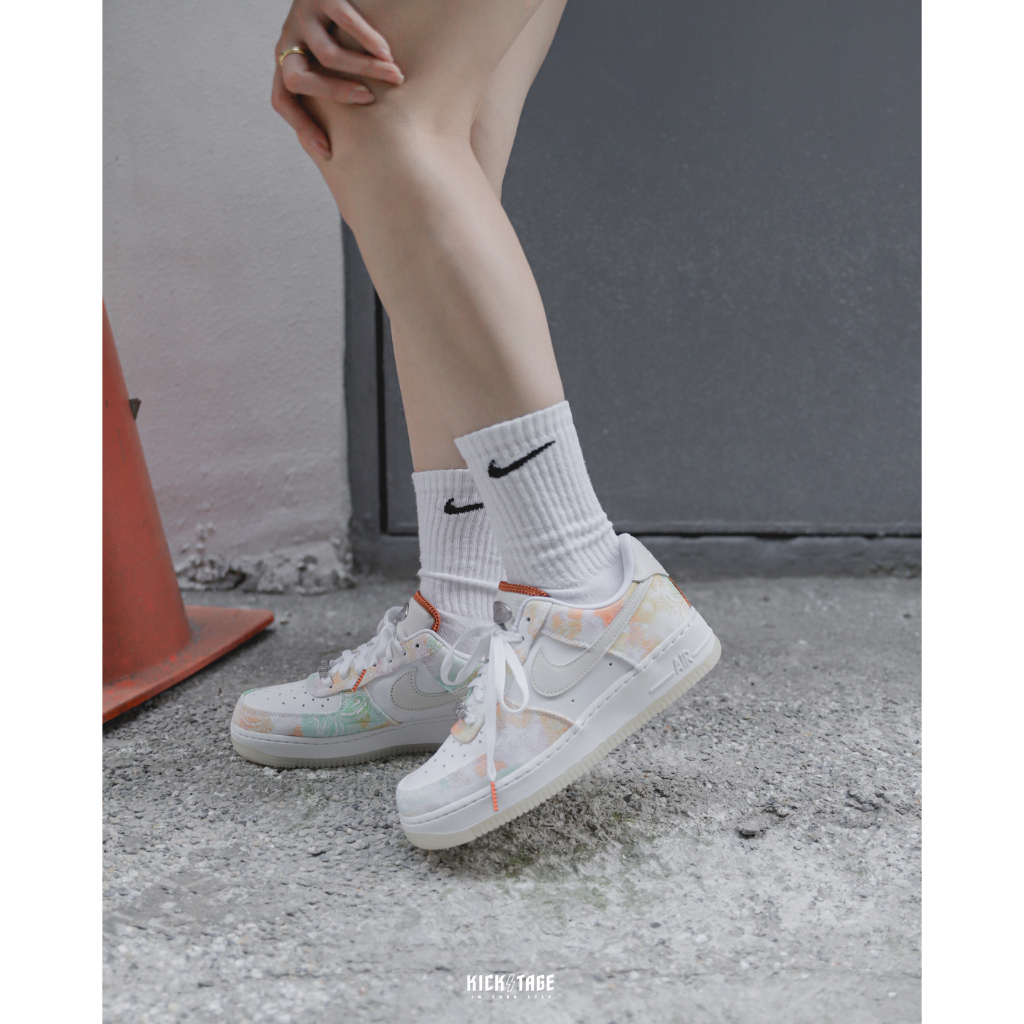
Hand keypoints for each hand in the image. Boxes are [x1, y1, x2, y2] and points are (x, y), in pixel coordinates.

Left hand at [271, 0, 403, 158]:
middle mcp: (288, 41)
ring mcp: (303, 18)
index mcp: (285, 63)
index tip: (328, 150)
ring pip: (328, 55)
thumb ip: (326, 88)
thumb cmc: (331, 32)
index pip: (281, 101)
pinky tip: (387, 54)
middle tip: (367, 99)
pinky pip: (346, 22)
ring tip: (393, 76)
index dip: (301, 127)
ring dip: (365, 69)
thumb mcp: (319, 61)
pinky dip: (370, 41)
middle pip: (298, 80)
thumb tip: (351, 141)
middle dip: (334, 94)